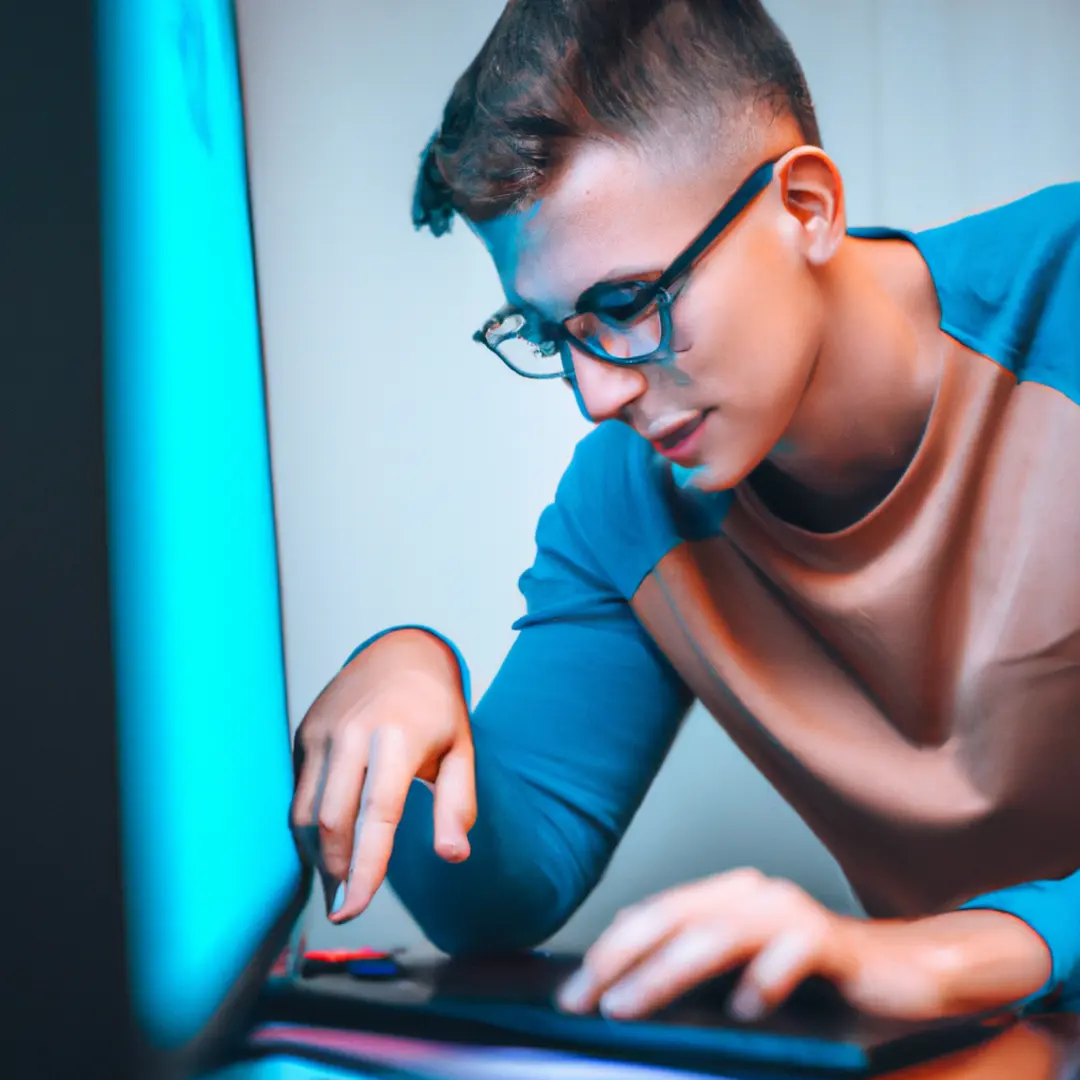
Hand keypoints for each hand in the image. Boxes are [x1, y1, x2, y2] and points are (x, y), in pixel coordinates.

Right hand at [290, 629, 475, 922]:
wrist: (401, 652)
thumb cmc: (435, 709)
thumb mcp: (461, 751)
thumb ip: (458, 804)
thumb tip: (453, 855)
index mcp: (399, 738)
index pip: (378, 816)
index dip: (365, 869)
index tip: (353, 909)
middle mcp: (354, 733)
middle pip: (332, 821)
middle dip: (336, 871)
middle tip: (347, 903)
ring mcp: (324, 731)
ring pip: (305, 811)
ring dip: (318, 853)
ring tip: (338, 877)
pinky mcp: (304, 732)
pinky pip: (298, 791)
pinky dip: (308, 824)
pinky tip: (327, 840)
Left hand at [557, 869, 1051, 1022]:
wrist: (902, 969)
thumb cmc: (813, 981)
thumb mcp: (742, 974)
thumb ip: (695, 970)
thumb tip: (623, 987)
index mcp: (724, 898)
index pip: (651, 916)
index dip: (607, 951)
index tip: (571, 993)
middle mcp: (750, 894)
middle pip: (670, 919)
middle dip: (618, 960)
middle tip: (582, 1001)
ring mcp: (787, 911)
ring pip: (715, 937)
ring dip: (665, 973)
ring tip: (629, 1007)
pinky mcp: (827, 937)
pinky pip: (789, 953)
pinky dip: (763, 980)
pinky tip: (744, 1010)